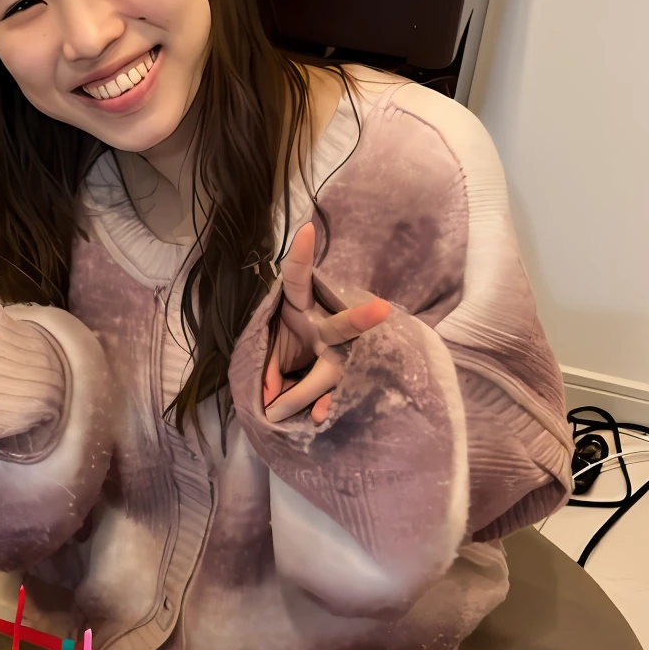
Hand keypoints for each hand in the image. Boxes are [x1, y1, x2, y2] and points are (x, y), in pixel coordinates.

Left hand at [262, 223, 390, 421]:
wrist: (307, 370)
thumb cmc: (288, 347)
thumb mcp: (271, 351)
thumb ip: (267, 368)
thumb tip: (266, 398)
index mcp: (302, 309)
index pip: (299, 280)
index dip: (301, 257)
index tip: (307, 231)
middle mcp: (327, 329)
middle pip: (344, 327)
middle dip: (361, 320)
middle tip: (382, 311)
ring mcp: (339, 356)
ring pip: (333, 373)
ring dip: (318, 390)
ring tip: (317, 414)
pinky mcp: (343, 379)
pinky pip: (334, 396)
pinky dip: (323, 408)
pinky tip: (318, 418)